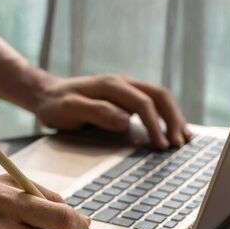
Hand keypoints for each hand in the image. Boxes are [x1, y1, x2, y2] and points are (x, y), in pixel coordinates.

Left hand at [32, 74, 191, 148]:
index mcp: (111, 85)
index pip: (143, 103)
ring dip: (173, 118)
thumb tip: (125, 121)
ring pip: (159, 99)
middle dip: (172, 120)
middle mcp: (123, 83)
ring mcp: (126, 89)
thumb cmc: (55, 105)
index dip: (155, 124)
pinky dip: (165, 117)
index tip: (161, 145)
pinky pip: (152, 104)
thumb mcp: (69, 109)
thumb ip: (96, 113)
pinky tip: (171, 131)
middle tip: (178, 144)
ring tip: (183, 139)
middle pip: (159, 96)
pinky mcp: (126, 98)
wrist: (45, 95)